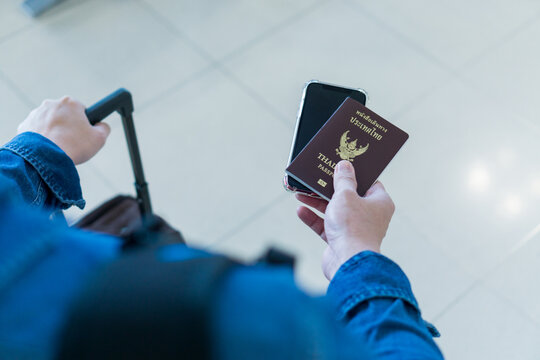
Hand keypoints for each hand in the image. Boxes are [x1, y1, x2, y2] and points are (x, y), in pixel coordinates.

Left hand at [18, 96, 109, 164]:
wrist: (46, 157)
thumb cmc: (74, 146)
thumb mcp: (100, 138)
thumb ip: (104, 128)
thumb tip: (102, 126)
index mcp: (70, 103)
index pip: (81, 110)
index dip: (84, 123)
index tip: (84, 133)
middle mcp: (51, 104)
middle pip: (64, 115)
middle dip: (68, 125)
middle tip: (73, 141)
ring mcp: (36, 114)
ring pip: (50, 122)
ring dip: (55, 131)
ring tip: (59, 146)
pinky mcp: (25, 125)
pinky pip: (37, 131)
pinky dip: (42, 138)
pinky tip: (48, 148)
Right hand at [296, 160, 394, 279]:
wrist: (348, 261)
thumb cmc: (353, 227)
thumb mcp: (345, 195)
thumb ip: (343, 179)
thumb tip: (344, 166)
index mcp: (379, 203)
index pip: (369, 183)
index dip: (355, 174)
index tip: (341, 167)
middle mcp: (369, 216)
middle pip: (348, 197)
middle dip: (329, 189)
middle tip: (316, 179)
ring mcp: (355, 229)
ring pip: (335, 211)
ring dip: (317, 202)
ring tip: (301, 194)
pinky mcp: (341, 240)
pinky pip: (326, 226)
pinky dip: (314, 218)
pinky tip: (301, 210)